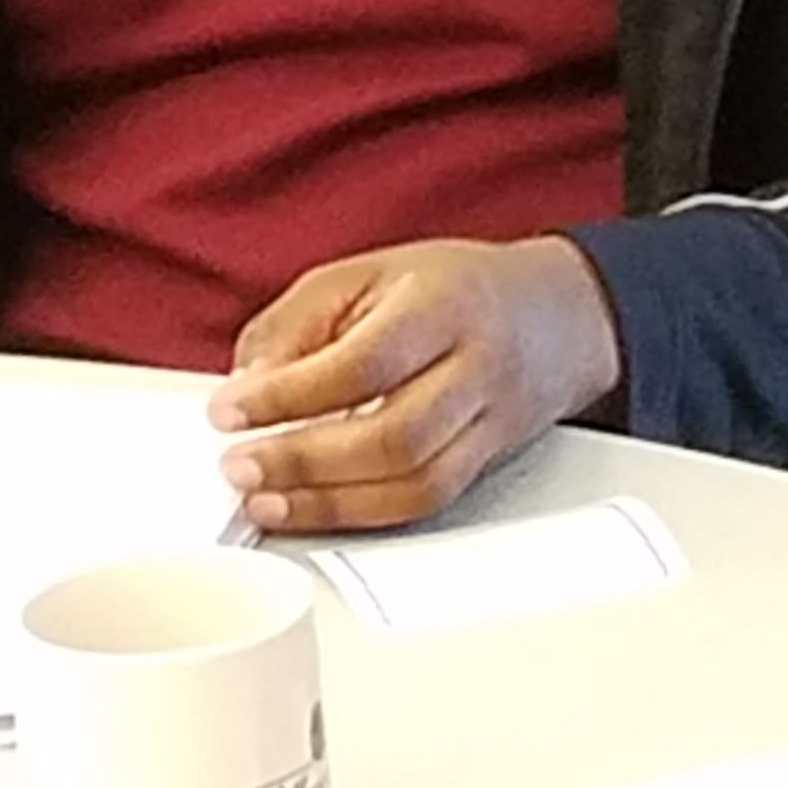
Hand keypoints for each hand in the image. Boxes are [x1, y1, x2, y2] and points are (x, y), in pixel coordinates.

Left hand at [206, 237, 619, 533]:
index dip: (289, 394)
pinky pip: (426, 503)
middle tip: (239, 466)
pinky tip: (314, 509)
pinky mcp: (487, 465)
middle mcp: (476, 367)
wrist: (558, 314)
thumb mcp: (368, 272)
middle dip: (303, 460)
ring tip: (266, 500)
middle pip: (393, 435)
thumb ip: (300, 321)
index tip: (230, 409)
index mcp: (443, 305)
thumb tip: (247, 383)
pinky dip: (362, 515)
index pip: (363, 363)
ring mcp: (490, 423)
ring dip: (328, 503)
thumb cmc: (456, 289)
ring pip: (414, 484)